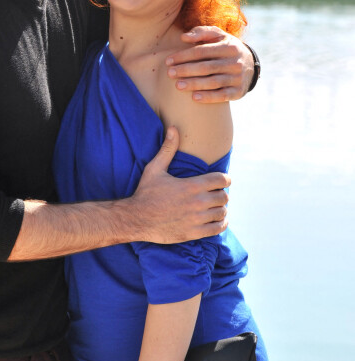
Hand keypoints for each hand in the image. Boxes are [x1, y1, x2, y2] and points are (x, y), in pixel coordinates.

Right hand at [129, 126, 228, 241]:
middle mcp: (198, 202)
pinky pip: (217, 229)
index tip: (222, 181)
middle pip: (224, 197)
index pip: (221, 180)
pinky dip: (220, 224)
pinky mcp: (194, 233)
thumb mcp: (155, 169)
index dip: (224, 179)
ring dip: (220, 209)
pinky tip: (217, 220)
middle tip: (215, 194)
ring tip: (214, 207)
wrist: (136, 219)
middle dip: (221, 194)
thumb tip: (173, 128)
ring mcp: (197, 219)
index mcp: (192, 185)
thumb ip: (167, 149)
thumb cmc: (145, 192)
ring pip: (222, 213)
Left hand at [166, 26, 253, 101]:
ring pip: (213, 82)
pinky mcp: (239, 91)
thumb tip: (183, 37)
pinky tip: (194, 97)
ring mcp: (237, 77)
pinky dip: (209, 97)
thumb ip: (201, 32)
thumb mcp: (218, 36)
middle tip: (170, 73)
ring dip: (194, 84)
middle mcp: (235, 62)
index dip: (184, 56)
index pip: (202, 51)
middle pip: (206, 67)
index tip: (168, 61)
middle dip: (186, 70)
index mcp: (228, 46)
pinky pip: (223, 95)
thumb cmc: (225, 48)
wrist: (250, 64)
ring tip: (178, 86)